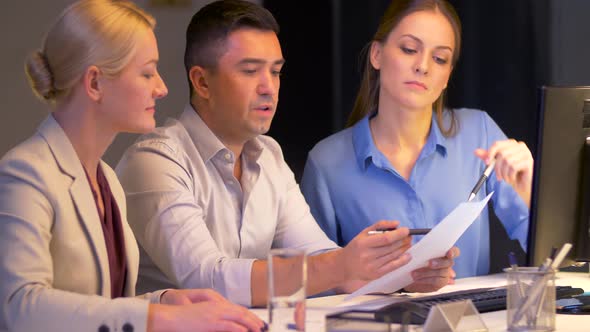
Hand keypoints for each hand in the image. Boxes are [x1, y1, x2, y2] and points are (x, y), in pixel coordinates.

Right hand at [149, 291, 266, 331]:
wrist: (169, 318)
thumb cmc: (183, 320)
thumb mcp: (203, 317)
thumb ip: (216, 320)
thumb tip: (228, 326)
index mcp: (215, 305)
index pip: (238, 309)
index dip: (250, 315)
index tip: (258, 322)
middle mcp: (217, 307)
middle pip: (241, 311)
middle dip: (254, 319)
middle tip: (263, 327)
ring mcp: (214, 314)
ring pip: (239, 317)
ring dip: (251, 324)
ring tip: (259, 329)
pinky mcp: (210, 322)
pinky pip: (229, 325)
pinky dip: (239, 328)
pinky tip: (245, 331)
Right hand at [341, 220, 411, 281]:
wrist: (345, 265)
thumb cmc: (356, 247)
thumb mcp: (363, 233)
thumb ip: (380, 226)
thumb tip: (397, 224)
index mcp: (363, 243)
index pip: (385, 238)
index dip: (398, 234)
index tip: (406, 230)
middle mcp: (367, 255)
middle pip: (391, 247)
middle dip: (403, 241)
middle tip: (409, 236)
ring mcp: (372, 266)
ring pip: (393, 256)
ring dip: (404, 249)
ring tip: (408, 243)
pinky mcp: (376, 275)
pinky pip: (393, 267)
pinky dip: (402, 261)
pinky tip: (408, 255)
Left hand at [404, 246, 459, 292]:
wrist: (411, 275)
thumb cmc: (415, 260)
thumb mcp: (416, 253)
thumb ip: (420, 250)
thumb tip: (412, 247)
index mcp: (443, 252)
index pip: (455, 251)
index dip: (453, 252)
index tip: (448, 253)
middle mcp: (446, 263)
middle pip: (449, 262)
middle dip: (440, 263)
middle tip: (430, 263)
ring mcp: (445, 273)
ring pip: (441, 272)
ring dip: (427, 272)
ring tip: (414, 273)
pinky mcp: (441, 282)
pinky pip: (436, 281)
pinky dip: (425, 279)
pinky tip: (417, 279)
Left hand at [475, 139, 532, 206]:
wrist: (523, 186)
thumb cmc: (512, 174)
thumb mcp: (498, 165)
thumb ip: (489, 157)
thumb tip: (476, 151)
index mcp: (512, 145)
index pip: (497, 144)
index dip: (490, 153)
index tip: (487, 162)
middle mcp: (520, 146)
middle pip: (501, 153)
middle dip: (497, 167)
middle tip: (498, 176)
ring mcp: (525, 153)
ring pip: (507, 161)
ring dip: (504, 173)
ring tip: (506, 178)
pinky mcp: (528, 162)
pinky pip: (513, 167)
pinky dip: (510, 175)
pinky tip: (512, 178)